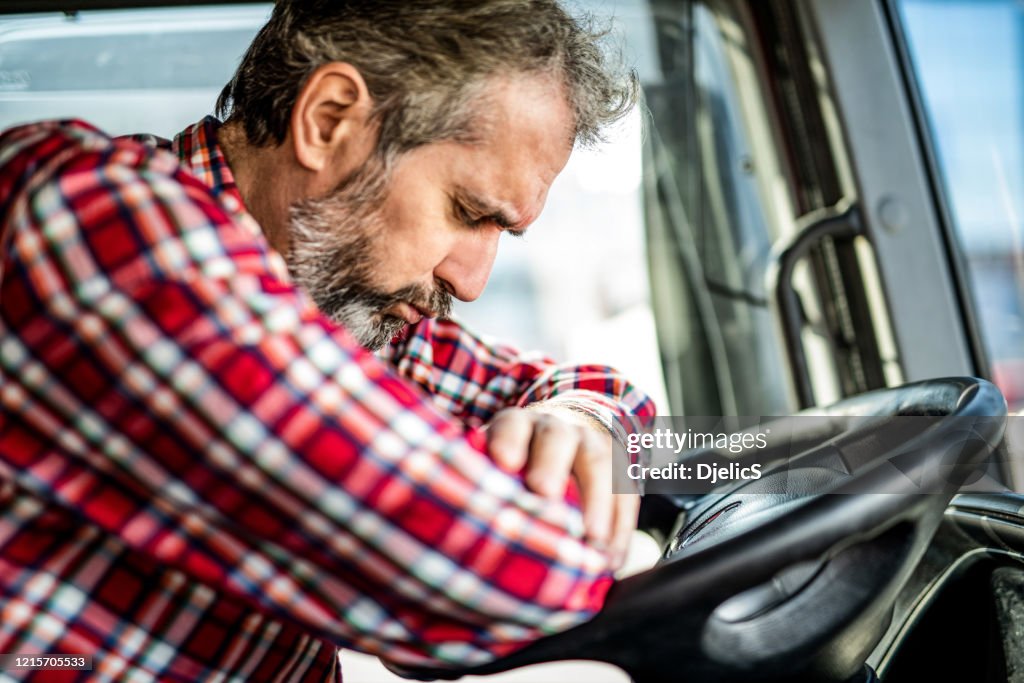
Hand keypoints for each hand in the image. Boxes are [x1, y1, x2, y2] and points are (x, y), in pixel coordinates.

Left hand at [485, 405, 637, 569]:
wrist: (571, 432)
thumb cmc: (516, 462)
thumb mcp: (494, 458)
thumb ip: (478, 477)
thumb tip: (449, 514)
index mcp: (519, 424)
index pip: (512, 425)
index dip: (507, 440)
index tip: (503, 462)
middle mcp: (557, 428)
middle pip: (557, 439)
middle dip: (550, 464)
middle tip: (543, 492)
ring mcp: (592, 445)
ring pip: (598, 463)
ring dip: (597, 502)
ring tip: (592, 541)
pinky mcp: (620, 469)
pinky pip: (626, 495)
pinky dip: (620, 529)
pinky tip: (611, 561)